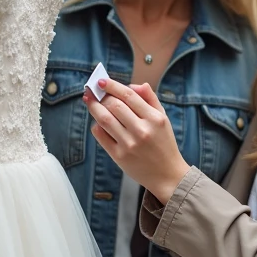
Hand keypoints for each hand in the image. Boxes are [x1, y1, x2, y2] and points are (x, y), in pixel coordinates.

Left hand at [84, 77, 190, 203]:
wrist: (167, 175)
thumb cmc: (164, 144)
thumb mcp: (163, 119)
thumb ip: (150, 99)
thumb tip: (133, 85)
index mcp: (154, 118)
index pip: (129, 96)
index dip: (112, 86)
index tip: (101, 81)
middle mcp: (142, 130)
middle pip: (114, 105)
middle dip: (101, 96)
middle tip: (94, 91)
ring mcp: (130, 144)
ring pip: (105, 119)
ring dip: (94, 107)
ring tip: (89, 101)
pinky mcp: (119, 157)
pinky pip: (101, 136)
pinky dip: (97, 126)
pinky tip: (98, 122)